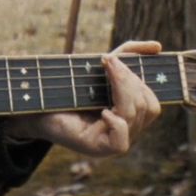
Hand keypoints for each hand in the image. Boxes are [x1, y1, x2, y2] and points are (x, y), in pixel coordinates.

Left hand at [4, 40, 161, 156]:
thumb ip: (129, 53)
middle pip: (147, 107)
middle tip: (108, 62)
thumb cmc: (71, 87)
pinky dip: (116, 123)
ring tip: (104, 71)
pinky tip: (102, 111)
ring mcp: (114, 141)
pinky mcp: (98, 149)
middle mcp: (127, 131)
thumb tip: (158, 47)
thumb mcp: (102, 66)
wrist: (37, 105)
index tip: (113, 59)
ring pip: (134, 117)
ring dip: (121, 89)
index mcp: (131, 116)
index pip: (152, 102)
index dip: (141, 79)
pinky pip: (121, 141)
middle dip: (129, 80)